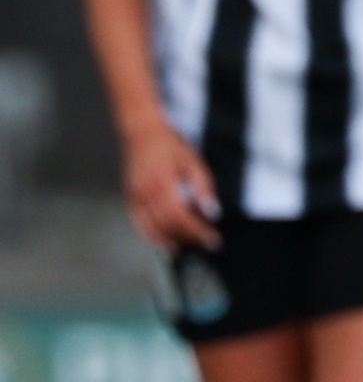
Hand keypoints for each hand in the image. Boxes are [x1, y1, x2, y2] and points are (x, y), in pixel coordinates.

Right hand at [121, 117, 218, 251]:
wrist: (141, 133)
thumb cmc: (170, 146)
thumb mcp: (194, 162)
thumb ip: (203, 189)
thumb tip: (213, 213)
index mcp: (164, 184)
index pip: (182, 217)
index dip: (198, 231)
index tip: (213, 239)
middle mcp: (146, 193)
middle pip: (169, 225)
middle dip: (190, 237)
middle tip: (207, 244)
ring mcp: (135, 197)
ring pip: (153, 228)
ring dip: (173, 240)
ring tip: (190, 247)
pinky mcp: (130, 198)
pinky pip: (139, 224)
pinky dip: (152, 237)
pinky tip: (165, 244)